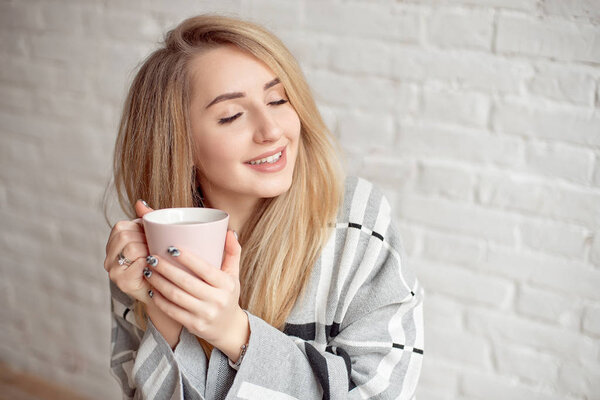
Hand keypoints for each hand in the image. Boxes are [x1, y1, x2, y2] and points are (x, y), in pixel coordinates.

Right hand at [104, 200, 154, 302]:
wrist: (167, 288)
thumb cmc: (160, 261)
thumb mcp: (154, 236)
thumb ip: (147, 219)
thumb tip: (139, 203)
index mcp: (114, 243)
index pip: (122, 227)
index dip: (140, 230)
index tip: (150, 239)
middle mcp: (109, 257)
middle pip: (125, 236)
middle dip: (145, 241)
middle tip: (154, 251)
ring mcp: (113, 270)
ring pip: (131, 248)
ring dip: (148, 252)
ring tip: (155, 259)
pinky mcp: (122, 282)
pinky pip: (138, 263)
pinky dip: (150, 264)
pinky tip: (154, 269)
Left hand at [143, 230, 248, 358]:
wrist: (228, 328)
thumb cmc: (228, 295)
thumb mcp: (234, 274)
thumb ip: (232, 252)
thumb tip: (230, 231)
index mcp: (227, 284)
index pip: (205, 269)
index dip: (187, 258)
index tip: (171, 247)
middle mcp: (217, 300)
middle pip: (186, 282)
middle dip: (166, 269)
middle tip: (152, 257)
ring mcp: (205, 314)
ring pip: (176, 296)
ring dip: (159, 282)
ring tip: (148, 270)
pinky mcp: (194, 325)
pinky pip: (172, 311)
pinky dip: (160, 299)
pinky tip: (152, 289)